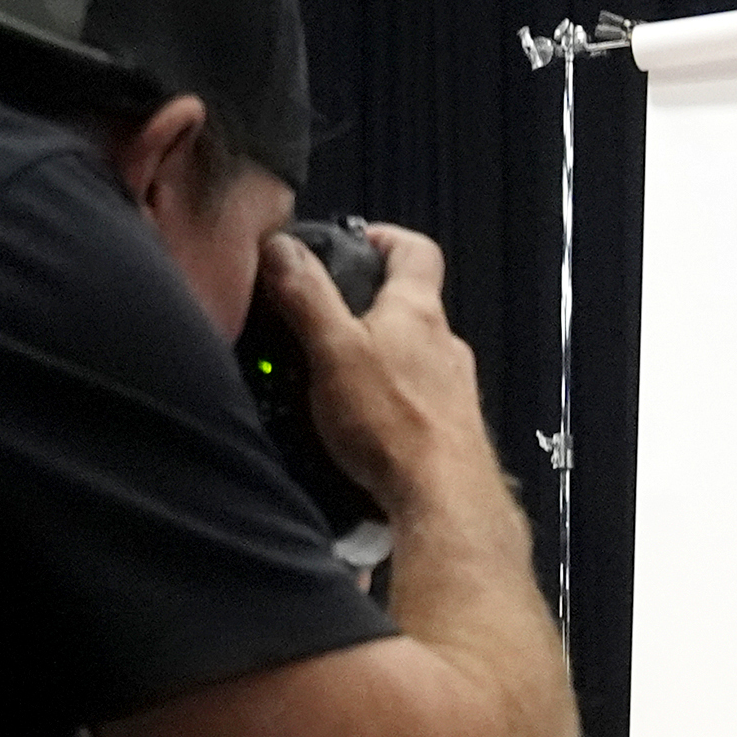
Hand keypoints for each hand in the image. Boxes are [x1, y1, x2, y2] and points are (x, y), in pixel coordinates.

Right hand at [263, 224, 489, 523]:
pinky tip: (365, 423)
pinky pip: (419, 400)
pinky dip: (392, 400)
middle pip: (413, 305)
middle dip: (371, 306)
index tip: (356, 243)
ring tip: (337, 374)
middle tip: (328, 317)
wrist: (443, 498)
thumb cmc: (393, 422)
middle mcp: (446, 343)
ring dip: (381, 357)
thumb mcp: (332, 349)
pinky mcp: (452, 429)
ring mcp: (455, 388)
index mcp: (419, 310)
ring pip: (416, 355)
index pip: (416, 250)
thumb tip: (282, 246)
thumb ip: (306, 296)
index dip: (386, 238)